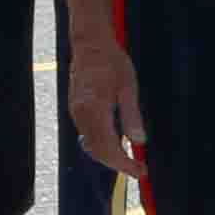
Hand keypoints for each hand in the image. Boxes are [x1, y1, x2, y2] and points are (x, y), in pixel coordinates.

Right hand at [68, 37, 145, 176]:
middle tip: (138, 169)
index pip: (109, 148)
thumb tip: (139, 141)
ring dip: (109, 157)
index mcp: (95, 109)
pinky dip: (100, 145)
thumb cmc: (111, 61)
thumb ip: (132, 116)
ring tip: (129, 160)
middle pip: (97, 151)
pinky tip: (115, 144)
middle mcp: (81, 114)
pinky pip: (86, 135)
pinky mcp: (75, 109)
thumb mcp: (128, 87)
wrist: (90, 44)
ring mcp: (75, 112)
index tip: (140, 171)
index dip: (124, 164)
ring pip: (90, 145)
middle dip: (118, 165)